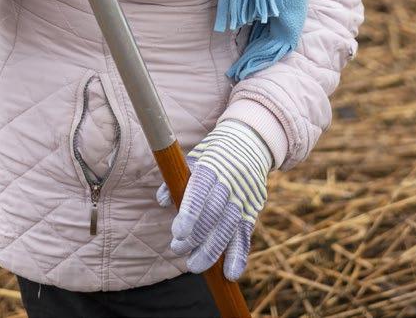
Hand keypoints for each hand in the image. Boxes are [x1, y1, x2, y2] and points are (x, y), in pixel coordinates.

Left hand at [155, 119, 271, 279]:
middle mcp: (230, 181)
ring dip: (212, 251)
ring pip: (229, 227)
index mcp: (211, 165)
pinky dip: (239, 255)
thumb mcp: (194, 156)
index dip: (190, 213)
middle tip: (178, 250)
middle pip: (214, 214)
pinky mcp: (253, 208)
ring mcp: (243, 197)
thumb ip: (176, 178)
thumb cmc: (212, 153)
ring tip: (194, 266)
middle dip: (196, 236)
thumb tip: (162, 200)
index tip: (177, 233)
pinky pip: (246, 234)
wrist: (250, 141)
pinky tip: (230, 274)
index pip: (200, 190)